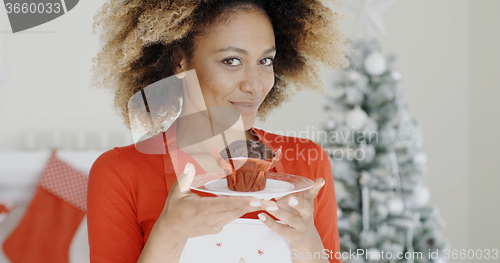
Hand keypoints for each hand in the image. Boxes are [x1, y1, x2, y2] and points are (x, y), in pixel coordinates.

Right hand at [157, 162, 276, 239]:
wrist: (172, 232)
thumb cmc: (174, 211)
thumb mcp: (176, 193)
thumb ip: (185, 179)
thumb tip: (189, 165)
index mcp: (203, 209)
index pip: (226, 204)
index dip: (242, 202)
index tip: (257, 200)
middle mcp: (213, 218)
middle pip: (237, 210)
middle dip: (256, 206)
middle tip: (273, 202)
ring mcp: (216, 224)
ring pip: (237, 214)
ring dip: (253, 208)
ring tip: (270, 203)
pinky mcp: (218, 227)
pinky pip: (232, 217)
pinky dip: (243, 210)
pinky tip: (255, 205)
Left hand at [257, 178, 325, 246]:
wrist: (304, 237)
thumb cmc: (298, 214)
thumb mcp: (298, 202)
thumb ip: (293, 191)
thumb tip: (279, 181)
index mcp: (308, 204)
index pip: (312, 194)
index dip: (315, 187)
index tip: (320, 180)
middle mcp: (307, 215)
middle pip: (305, 208)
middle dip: (298, 203)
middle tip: (289, 198)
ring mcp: (301, 227)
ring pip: (291, 220)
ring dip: (279, 213)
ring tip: (268, 206)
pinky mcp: (292, 236)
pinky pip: (280, 229)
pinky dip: (270, 223)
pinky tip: (261, 216)